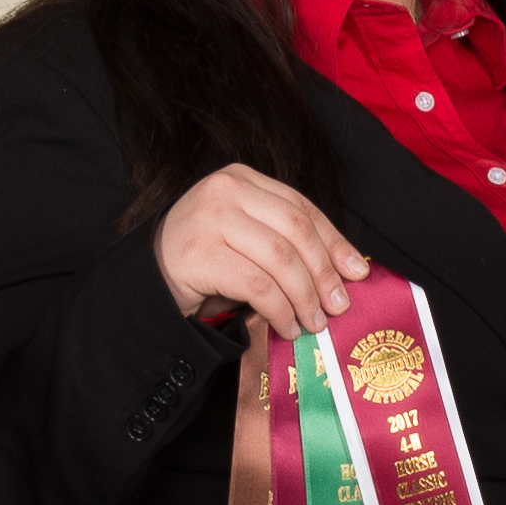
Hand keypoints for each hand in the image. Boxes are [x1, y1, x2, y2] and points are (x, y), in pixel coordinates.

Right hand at [158, 163, 366, 334]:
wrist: (148, 280)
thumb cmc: (206, 261)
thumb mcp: (249, 240)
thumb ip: (287, 243)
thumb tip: (347, 270)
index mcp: (243, 179)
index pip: (301, 208)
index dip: (335, 242)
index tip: (357, 273)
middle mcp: (226, 190)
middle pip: (296, 230)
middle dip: (324, 273)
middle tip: (338, 306)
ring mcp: (210, 218)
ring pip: (280, 259)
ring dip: (304, 297)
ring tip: (312, 322)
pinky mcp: (199, 253)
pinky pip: (257, 285)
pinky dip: (280, 310)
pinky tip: (286, 325)